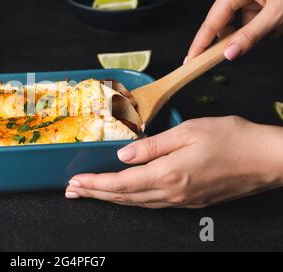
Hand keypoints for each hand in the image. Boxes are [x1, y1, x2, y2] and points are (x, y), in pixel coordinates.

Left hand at [65, 116, 282, 207]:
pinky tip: (124, 194)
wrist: (266, 160)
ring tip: (91, 193)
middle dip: (94, 193)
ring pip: (136, 203)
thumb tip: (123, 156)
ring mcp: (181, 200)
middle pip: (123, 197)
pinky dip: (130, 199)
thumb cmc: (231, 140)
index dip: (94, 183)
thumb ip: (152, 145)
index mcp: (168, 174)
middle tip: (72, 191)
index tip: (75, 181)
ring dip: (110, 198)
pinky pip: (151, 203)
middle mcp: (171, 193)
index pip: (120, 183)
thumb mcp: (188, 132)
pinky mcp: (190, 201)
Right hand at [186, 0, 282, 62]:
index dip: (200, 45)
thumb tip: (229, 54)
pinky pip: (255, 15)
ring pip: (244, 22)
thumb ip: (250, 36)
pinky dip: (267, 22)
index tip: (190, 62)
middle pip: (226, 24)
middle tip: (258, 38)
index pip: (210, 24)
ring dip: (260, 29)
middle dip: (245, 34)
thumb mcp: (276, 15)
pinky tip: (280, 18)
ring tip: (280, 22)